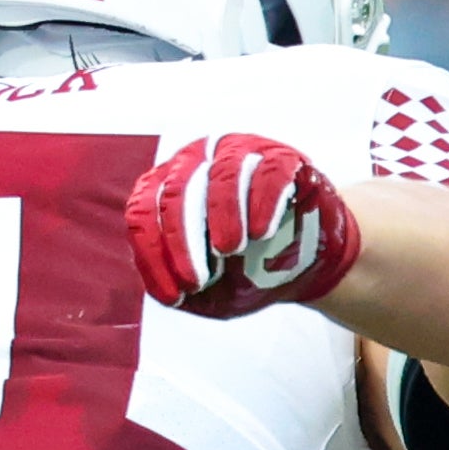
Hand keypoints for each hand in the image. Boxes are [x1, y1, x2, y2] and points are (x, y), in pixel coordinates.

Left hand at [127, 132, 360, 317]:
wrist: (305, 267)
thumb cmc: (246, 271)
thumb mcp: (208, 290)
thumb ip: (181, 285)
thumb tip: (164, 289)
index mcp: (166, 188)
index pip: (143, 211)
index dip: (154, 253)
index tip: (176, 295)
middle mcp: (197, 161)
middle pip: (176, 190)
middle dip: (182, 238)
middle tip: (196, 280)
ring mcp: (240, 154)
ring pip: (222, 173)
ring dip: (223, 213)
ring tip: (230, 250)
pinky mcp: (282, 160)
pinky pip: (269, 172)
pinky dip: (263, 202)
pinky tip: (262, 232)